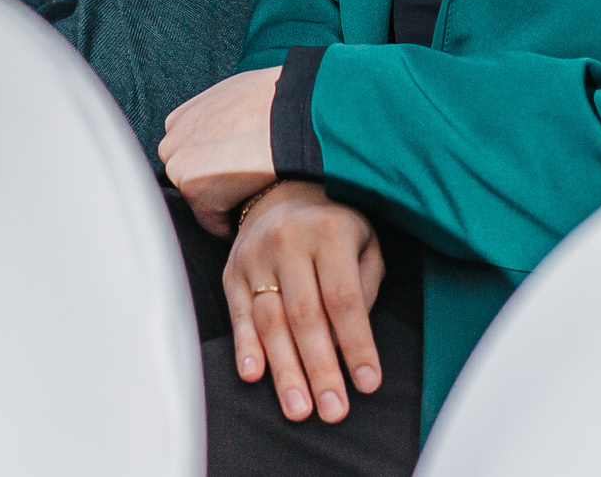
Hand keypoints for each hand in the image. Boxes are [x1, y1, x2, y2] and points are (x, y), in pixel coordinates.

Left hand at [160, 67, 280, 234]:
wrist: (291, 117)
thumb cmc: (276, 102)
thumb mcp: (237, 93)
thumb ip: (222, 113)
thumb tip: (235, 124)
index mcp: (180, 118)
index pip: (190, 153)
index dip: (215, 163)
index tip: (237, 167)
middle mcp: (172, 144)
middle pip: (191, 177)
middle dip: (215, 184)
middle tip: (248, 185)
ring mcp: (181, 171)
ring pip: (201, 201)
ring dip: (225, 204)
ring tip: (256, 198)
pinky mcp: (198, 196)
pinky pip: (214, 223)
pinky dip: (233, 225)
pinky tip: (255, 212)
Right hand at [222, 181, 384, 423]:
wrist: (282, 189)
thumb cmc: (334, 226)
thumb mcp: (365, 241)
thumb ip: (365, 286)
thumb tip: (349, 342)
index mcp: (330, 232)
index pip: (344, 298)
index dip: (356, 343)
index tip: (368, 383)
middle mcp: (288, 242)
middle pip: (305, 316)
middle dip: (320, 369)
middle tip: (333, 410)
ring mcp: (255, 256)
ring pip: (270, 321)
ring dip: (284, 370)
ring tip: (299, 409)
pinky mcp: (232, 271)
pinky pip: (238, 314)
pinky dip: (244, 346)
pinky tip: (253, 375)